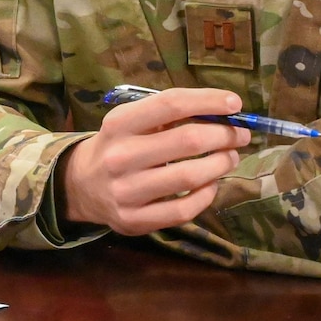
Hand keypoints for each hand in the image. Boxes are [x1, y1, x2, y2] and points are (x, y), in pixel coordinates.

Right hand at [61, 87, 250, 234]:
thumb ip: (169, 115)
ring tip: (229, 158)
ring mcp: (125, 191)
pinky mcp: (133, 220)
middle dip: (225, 135)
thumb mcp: (131, 122)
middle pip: (188, 140)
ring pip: (190, 177)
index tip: (235, 103)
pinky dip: (207, 195)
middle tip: (239, 136)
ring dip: (221, 164)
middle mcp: (119, 156)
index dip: (208, 101)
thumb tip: (224, 111)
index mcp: (119, 123)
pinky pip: (184, 210)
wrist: (81, 185)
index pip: (171, 104)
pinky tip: (211, 184)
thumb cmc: (118, 146)